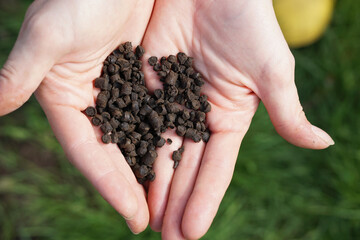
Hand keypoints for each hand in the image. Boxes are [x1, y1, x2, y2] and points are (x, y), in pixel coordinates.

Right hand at [0, 0, 153, 233]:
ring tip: (169, 200)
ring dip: (151, 167)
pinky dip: (166, 135)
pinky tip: (181, 157)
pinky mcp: (143, 77)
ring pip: (137, 137)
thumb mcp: (50, 33)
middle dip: (132, 187)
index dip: (109, 185)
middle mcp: (93, 99)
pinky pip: (156, 113)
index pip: (89, 152)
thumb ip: (22, 71)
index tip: (131, 215)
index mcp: (66, 97)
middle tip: (151, 220)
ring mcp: (120, 90)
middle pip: (114, 152)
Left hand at [142, 0, 333, 238]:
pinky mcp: (147, 81)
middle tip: (166, 239)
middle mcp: (198, 114)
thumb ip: (287, 111)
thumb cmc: (248, 22)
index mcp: (229, 117)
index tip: (193, 232)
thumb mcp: (271, 70)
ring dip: (152, 184)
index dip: (204, 199)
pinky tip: (122, 175)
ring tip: (145, 219)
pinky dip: (129, 146)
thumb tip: (322, 144)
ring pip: (158, 148)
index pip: (216, 168)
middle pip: (185, 166)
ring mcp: (171, 99)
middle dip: (175, 202)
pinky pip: (136, 118)